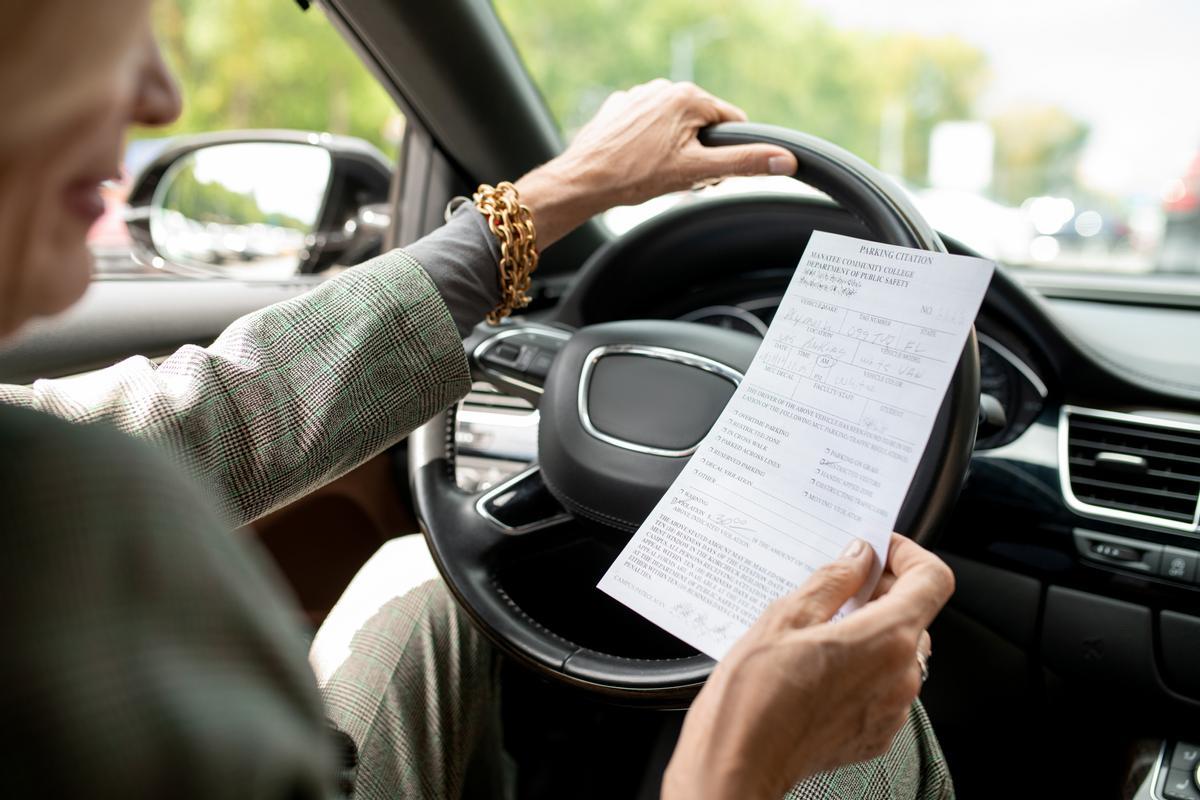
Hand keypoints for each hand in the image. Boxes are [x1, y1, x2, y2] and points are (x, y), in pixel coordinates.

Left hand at [514, 80, 797, 247]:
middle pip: (702, 124)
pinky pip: (648, 125)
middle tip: (678, 177)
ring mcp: (638, 95)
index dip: (727, 152)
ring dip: (674, 148)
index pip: (732, 121)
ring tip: (654, 172)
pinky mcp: (619, 107)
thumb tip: (784, 159)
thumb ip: (743, 163)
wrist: (583, 181)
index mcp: (689, 97)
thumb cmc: (636, 177)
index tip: (708, 173)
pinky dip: (648, 144)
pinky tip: (635, 163)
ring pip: (675, 125)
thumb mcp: (697, 172)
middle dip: (699, 152)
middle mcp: (663, 87)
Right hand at [662, 535, 953, 799]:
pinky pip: (883, 686)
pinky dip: (862, 666)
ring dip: (870, 629)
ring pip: (898, 651)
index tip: (880, 549)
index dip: (909, 554)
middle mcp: (901, 677)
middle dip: (882, 592)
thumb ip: (832, 580)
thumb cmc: (753, 697)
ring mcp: (892, 710)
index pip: (933, 579)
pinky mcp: (875, 733)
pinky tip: (819, 663)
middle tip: (838, 583)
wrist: (737, 764)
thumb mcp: (785, 616)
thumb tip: (857, 557)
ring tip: (820, 625)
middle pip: (914, 615)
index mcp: (885, 639)